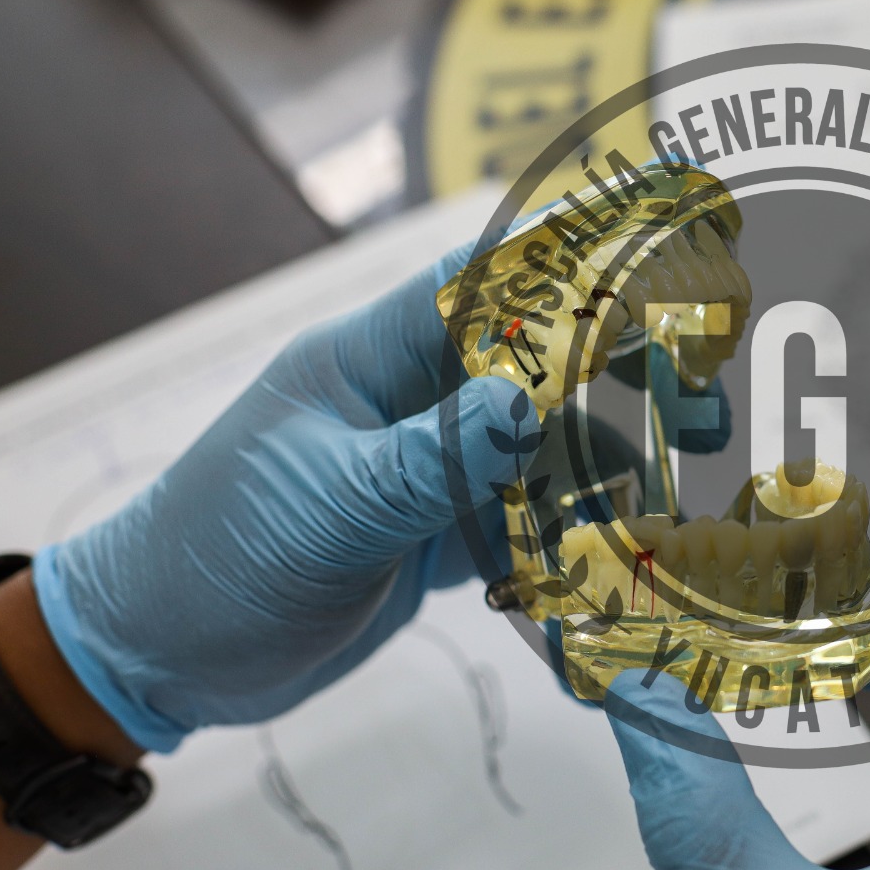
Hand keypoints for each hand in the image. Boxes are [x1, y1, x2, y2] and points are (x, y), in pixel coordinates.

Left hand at [34, 242, 730, 751]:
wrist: (160, 656)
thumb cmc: (215, 562)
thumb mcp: (326, 510)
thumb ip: (431, 460)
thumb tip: (530, 404)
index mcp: (368, 360)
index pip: (484, 281)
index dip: (572, 245)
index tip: (660, 213)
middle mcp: (406, 398)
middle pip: (534, 349)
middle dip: (623, 350)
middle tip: (708, 366)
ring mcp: (424, 463)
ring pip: (540, 435)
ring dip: (613, 444)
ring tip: (688, 458)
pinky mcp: (432, 526)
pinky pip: (523, 508)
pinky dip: (573, 521)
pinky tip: (619, 538)